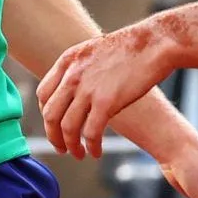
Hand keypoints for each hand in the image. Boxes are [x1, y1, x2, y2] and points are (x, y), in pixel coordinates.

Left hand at [37, 21, 173, 158]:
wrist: (155, 43)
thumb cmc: (132, 47)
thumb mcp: (94, 51)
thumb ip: (80, 69)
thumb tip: (75, 91)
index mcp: (67, 60)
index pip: (43, 94)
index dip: (47, 115)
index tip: (55, 126)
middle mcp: (72, 75)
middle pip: (50, 114)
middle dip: (53, 136)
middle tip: (62, 148)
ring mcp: (88, 89)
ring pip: (67, 128)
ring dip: (71, 146)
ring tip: (79, 154)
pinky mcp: (106, 102)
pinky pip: (90, 133)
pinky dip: (91, 147)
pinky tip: (96, 152)